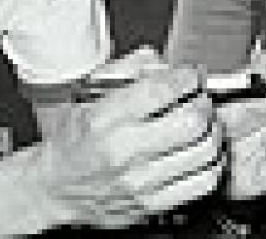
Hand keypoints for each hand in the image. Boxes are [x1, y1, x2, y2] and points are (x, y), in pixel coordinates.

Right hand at [28, 58, 224, 228]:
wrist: (54, 188)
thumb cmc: (71, 141)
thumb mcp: (87, 96)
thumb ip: (124, 71)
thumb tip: (158, 60)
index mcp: (106, 120)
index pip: (163, 90)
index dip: (187, 76)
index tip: (191, 74)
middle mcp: (124, 152)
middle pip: (191, 120)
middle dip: (203, 103)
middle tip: (200, 98)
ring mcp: (140, 181)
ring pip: (203, 151)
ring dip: (212, 131)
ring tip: (205, 123)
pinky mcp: (151, 204)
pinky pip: (201, 183)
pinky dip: (212, 163)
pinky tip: (203, 152)